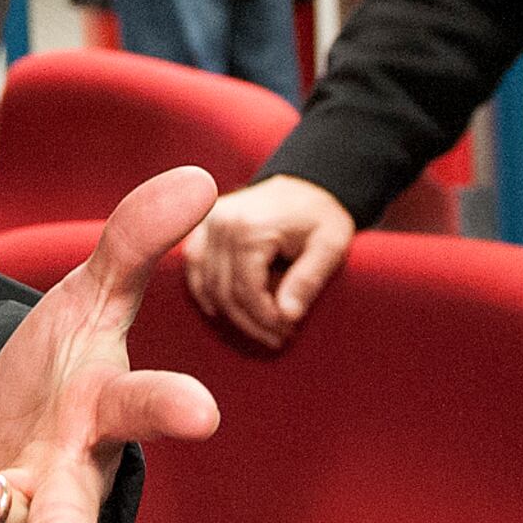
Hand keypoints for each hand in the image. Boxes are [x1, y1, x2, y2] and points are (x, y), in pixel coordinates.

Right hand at [182, 174, 354, 351]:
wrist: (308, 183)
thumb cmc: (321, 216)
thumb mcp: (329, 246)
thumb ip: (308, 280)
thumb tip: (287, 316)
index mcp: (250, 229)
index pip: (248, 291)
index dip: (266, 319)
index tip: (287, 332)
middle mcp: (221, 223)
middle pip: (225, 292)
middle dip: (251, 322)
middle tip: (277, 339)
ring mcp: (208, 223)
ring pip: (207, 285)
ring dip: (231, 314)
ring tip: (261, 328)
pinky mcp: (203, 224)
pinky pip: (193, 267)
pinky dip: (204, 292)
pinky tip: (223, 311)